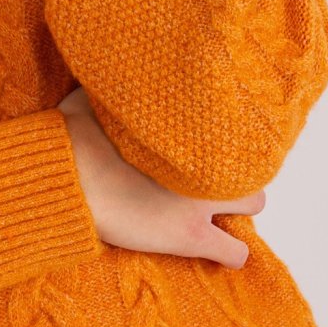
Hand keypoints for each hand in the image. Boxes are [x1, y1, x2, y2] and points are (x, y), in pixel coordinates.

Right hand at [57, 85, 264, 267]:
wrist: (71, 176)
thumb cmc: (76, 133)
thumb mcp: (98, 97)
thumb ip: (119, 92)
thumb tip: (113, 73)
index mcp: (189, 126)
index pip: (232, 124)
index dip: (218, 137)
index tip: (205, 143)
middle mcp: (204, 161)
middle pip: (253, 159)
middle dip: (238, 168)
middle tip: (214, 175)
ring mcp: (201, 201)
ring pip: (256, 204)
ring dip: (239, 207)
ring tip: (218, 210)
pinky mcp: (190, 236)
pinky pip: (235, 252)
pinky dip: (230, 253)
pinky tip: (218, 251)